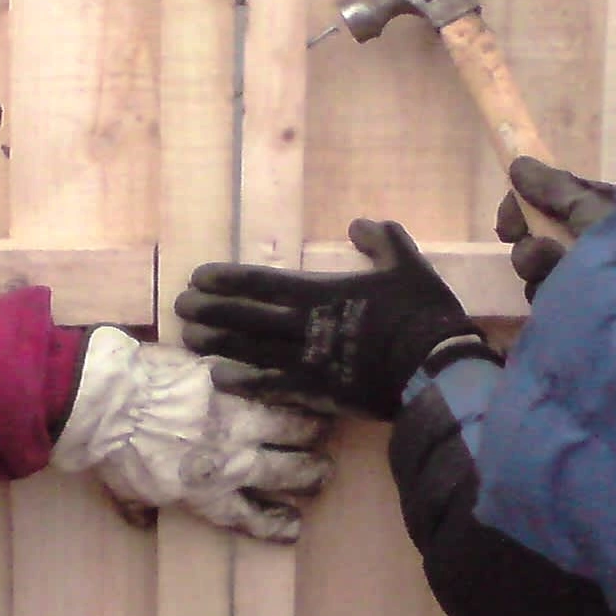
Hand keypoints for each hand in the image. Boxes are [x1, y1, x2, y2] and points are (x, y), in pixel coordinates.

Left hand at [52, 332, 332, 542]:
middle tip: (322, 472)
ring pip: (292, 424)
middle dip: (311, 474)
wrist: (110, 401)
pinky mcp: (232, 377)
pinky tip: (302, 383)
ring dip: (310, 426)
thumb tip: (144, 524)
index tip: (295, 525)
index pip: (254, 516)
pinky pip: (270, 383)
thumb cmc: (110, 451)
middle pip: (288, 471)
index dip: (279, 524)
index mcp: (207, 494)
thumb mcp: (123, 491)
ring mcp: (238, 416)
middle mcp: (234, 459)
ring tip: (323, 424)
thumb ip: (141, 508)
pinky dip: (288, 386)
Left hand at [173, 219, 479, 419]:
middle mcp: (305, 325)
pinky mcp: (316, 392)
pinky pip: (270, 386)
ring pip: (249, 351)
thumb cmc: (422, 314)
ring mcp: (307, 362)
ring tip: (187, 339)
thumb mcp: (407, 264)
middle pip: (244, 316)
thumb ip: (382, 240)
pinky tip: (218, 378)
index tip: (198, 277)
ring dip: (215, 343)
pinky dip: (243, 382)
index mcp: (322, 292)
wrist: (436, 368)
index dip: (226, 279)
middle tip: (179, 306)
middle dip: (208, 310)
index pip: (261, 282)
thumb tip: (359, 224)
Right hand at [495, 157, 615, 300]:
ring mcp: (579, 272)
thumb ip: (553, 187)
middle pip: (535, 234)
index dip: (521, 207)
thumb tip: (518, 163)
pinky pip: (541, 292)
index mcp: (595, 210)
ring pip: (534, 265)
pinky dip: (545, 292)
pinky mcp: (573, 303)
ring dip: (537, 268)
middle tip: (543, 252)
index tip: (508, 226)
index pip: (546, 198)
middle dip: (531, 245)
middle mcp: (586, 238)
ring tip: (557, 275)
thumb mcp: (590, 207)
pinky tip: (559, 296)